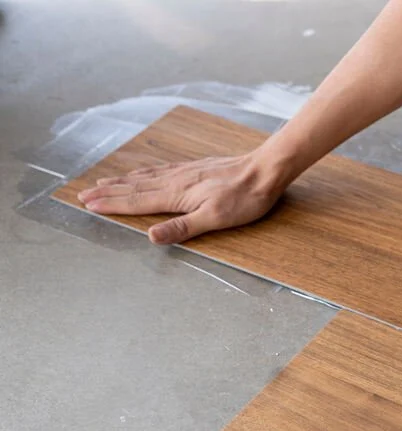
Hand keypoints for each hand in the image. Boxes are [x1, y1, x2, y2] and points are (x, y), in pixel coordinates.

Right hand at [77, 151, 287, 243]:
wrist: (265, 170)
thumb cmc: (244, 198)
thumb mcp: (215, 218)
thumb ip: (182, 227)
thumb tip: (151, 237)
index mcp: (177, 195)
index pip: (137, 202)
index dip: (112, 205)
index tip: (89, 205)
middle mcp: (176, 181)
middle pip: (135, 187)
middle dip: (109, 192)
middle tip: (83, 193)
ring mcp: (185, 172)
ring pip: (146, 177)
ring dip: (122, 181)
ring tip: (104, 181)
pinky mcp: (196, 168)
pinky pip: (161, 169)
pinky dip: (145, 172)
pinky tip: (144, 172)